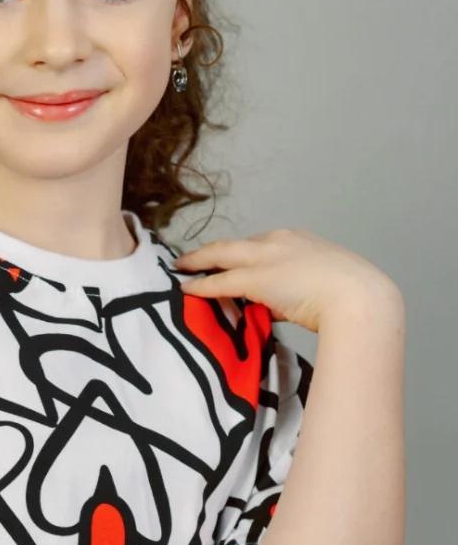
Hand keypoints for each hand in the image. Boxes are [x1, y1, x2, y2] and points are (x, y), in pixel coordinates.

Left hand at [174, 227, 399, 332]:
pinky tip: (187, 289)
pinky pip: (221, 281)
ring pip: (222, 254)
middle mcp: (281, 241)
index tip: (234, 261)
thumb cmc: (357, 297)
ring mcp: (267, 258)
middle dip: (212, 252)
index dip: (245, 254)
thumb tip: (286, 304)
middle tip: (192, 259)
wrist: (361, 300)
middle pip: (236, 244)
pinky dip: (202, 285)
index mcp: (302, 240)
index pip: (264, 244)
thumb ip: (305, 289)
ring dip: (199, 262)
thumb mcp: (331, 284)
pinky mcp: (256, 278)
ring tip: (182, 268)